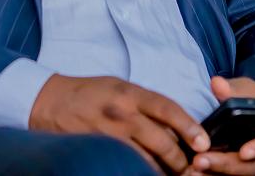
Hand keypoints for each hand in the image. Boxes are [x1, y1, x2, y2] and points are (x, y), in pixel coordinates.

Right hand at [29, 74, 210, 173]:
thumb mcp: (118, 86)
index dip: (189, 126)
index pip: (167, 108)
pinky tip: (148, 172)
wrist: (50, 102)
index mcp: (129, 93)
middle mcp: (122, 113)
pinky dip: (142, 171)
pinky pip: (129, 167)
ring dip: (164, 170)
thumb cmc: (89, 92)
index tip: (204, 141)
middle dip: (181, 159)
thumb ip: (145, 103)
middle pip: (162, 142)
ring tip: (172, 172)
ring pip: (148, 161)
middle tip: (191, 166)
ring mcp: (110, 136)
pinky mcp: (101, 153)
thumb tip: (175, 123)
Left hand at [190, 76, 254, 175]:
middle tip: (202, 161)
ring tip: (195, 168)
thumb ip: (233, 88)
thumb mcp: (246, 89)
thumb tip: (217, 84)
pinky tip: (196, 172)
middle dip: (226, 164)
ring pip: (240, 175)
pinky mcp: (243, 170)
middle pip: (251, 166)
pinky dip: (214, 175)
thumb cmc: (253, 99)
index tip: (243, 152)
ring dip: (217, 173)